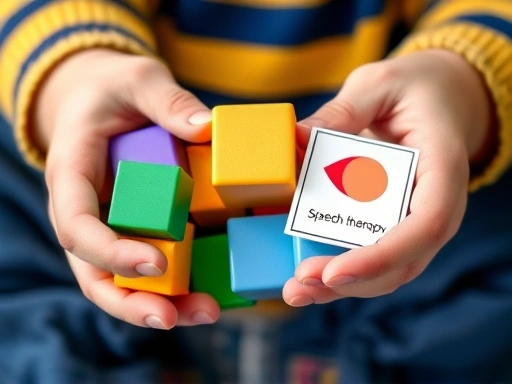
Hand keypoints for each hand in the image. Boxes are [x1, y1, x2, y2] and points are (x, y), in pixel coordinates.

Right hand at [35, 49, 219, 328]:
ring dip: (159, 301)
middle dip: (130, 301)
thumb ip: (167, 101)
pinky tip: (211, 289)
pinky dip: (176, 280)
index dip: (110, 250)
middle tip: (173, 318)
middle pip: (93, 271)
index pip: (77, 224)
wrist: (104, 98)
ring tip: (205, 312)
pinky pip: (149, 261)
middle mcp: (87, 210)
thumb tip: (206, 128)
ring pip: (121, 277)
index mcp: (72, 174)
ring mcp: (111, 223)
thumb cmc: (114, 88)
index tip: (154, 262)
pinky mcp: (136, 225)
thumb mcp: (139, 80)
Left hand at [283, 49, 493, 304]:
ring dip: (342, 287)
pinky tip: (308, 275)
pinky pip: (374, 258)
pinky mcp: (396, 224)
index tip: (336, 271)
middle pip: (403, 262)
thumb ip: (342, 111)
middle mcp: (437, 205)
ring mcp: (418, 221)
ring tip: (296, 290)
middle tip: (298, 285)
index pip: (426, 224)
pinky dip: (342, 271)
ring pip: (388, 271)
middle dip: (351, 282)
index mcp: (443, 168)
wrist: (440, 99)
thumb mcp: (379, 84)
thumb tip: (294, 138)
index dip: (382, 254)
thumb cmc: (415, 89)